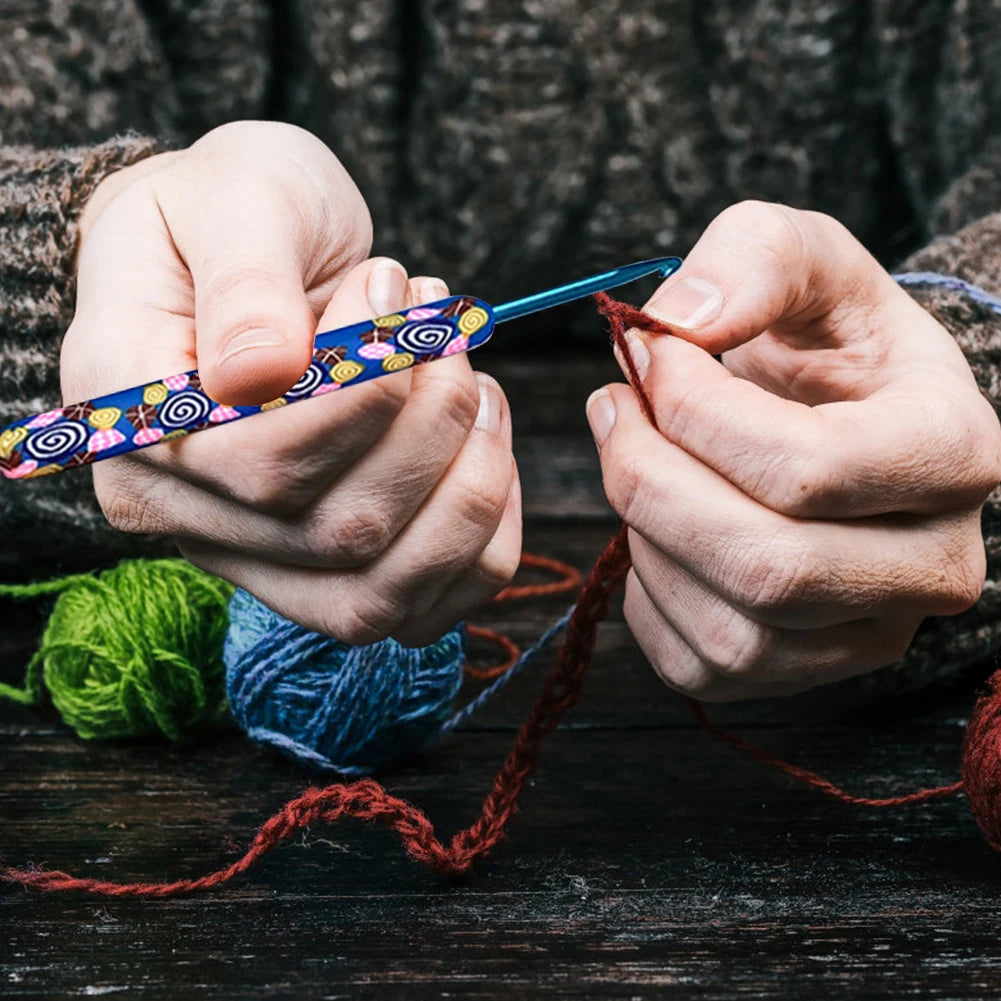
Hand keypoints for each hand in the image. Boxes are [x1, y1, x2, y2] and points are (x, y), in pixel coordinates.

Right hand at [62, 121, 520, 645]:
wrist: (255, 249)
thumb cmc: (236, 211)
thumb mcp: (235, 197)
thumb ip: (245, 282)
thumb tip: (260, 375)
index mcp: (136, 421)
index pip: (261, 463)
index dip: (363, 394)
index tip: (393, 289)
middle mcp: (185, 514)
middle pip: (339, 532)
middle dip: (431, 423)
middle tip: (441, 324)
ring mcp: (258, 558)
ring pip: (383, 593)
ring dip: (468, 483)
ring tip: (468, 376)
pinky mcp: (327, 574)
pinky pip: (423, 608)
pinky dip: (483, 536)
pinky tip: (486, 444)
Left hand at [586, 200, 1000, 700]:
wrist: (839, 414)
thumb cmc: (824, 340)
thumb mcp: (805, 258)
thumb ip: (753, 258)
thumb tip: (678, 322)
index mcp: (951, 451)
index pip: (807, 469)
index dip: (694, 413)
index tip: (647, 353)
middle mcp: (934, 562)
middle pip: (766, 567)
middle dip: (652, 482)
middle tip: (611, 409)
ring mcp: (874, 631)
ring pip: (730, 629)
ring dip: (646, 536)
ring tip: (636, 462)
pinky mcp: (809, 671)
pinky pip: (699, 663)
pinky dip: (648, 595)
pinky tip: (658, 528)